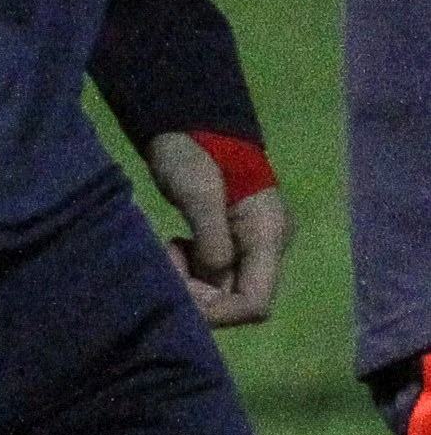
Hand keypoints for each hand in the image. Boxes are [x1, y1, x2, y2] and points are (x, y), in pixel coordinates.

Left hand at [143, 132, 286, 327]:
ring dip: (192, 282)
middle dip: (200, 295)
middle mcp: (267, 246)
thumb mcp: (198, 192)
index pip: (255, 303)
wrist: (188, 122)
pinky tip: (175, 246)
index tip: (179, 290)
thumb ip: (211, 238)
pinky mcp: (232, 239)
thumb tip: (214, 277)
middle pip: (238, 299)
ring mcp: (251, 244)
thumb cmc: (193, 152)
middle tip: (166, 264)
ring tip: (169, 249)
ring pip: (224, 288)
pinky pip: (215, 272)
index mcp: (268, 236)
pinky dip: (192, 270)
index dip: (219, 312)